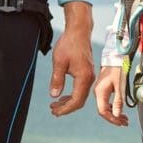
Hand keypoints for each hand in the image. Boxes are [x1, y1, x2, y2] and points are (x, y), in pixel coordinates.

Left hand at [49, 1, 94, 116]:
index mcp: (83, 77)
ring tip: (55, 105)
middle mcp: (89, 79)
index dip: (65, 109)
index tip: (55, 111)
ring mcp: (89, 76)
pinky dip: (72, 95)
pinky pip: (81, 89)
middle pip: (79, 101)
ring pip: (80, 96)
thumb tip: (54, 95)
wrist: (79, 32)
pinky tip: (62, 96)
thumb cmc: (69, 44)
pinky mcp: (87, 73)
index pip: (76, 100)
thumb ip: (57, 80)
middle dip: (66, 108)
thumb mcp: (59, 62)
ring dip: (68, 102)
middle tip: (53, 110)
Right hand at [93, 66, 128, 126]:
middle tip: (125, 123)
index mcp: (100, 92)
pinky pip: (106, 102)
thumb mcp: (120, 86)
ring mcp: (99, 90)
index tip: (121, 123)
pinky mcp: (102, 88)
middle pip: (104, 111)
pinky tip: (119, 110)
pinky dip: (113, 107)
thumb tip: (116, 115)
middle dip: (114, 118)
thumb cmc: (119, 68)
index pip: (103, 111)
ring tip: (124, 118)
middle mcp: (97, 92)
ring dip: (114, 114)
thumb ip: (118, 101)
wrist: (116, 56)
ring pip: (105, 107)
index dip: (112, 119)